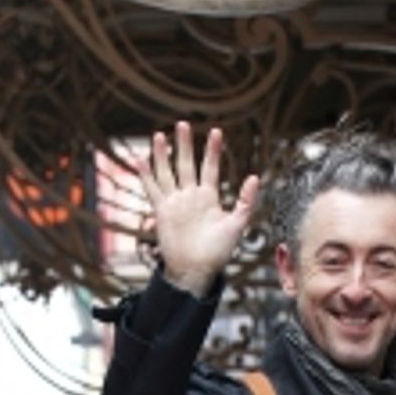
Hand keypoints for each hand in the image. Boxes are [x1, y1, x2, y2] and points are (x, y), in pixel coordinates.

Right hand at [130, 121, 260, 296]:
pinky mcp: (162, 211)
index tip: (216, 131)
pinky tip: (140, 159)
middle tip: (183, 124)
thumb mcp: (237, 225)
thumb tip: (255, 177)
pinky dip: (146, 175)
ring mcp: (175, 203)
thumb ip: (246, 202)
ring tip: (160, 135)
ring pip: (167, 173)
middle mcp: (190, 197)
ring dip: (163, 155)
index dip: (213, 151)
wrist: (196, 270)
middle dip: (185, 145)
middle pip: (186, 164)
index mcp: (209, 198)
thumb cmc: (218, 252)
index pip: (210, 168)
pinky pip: (152, 190)